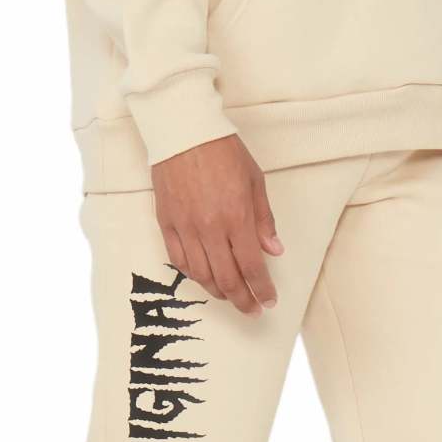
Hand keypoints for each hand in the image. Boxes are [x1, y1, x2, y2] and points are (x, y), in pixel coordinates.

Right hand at [151, 133, 283, 316]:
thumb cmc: (223, 151)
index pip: (251, 267)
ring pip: (202, 275)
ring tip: (231, 295)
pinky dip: (193, 274)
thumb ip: (264, 220)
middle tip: (252, 309)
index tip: (268, 302)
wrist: (183, 131)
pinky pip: (179, 260)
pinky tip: (204, 277)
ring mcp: (186, 227)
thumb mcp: (255, 181)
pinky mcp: (167, 223)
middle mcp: (210, 228)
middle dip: (242, 300)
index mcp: (237, 217)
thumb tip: (274, 251)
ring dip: (219, 291)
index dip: (262, 289)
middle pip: (227, 279)